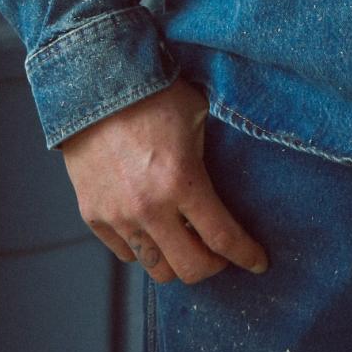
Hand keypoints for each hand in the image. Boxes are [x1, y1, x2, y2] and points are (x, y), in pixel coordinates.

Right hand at [59, 75, 269, 285]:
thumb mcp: (196, 115)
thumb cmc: (151, 92)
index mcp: (181, 180)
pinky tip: (154, 229)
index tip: (258, 262)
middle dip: (214, 266)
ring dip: (177, 261)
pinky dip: (144, 248)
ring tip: (185, 242)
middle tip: (220, 253)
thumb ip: (210, 153)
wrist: (94, 83)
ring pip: (156, 268)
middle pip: (190, 268)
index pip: (222, 237)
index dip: (246, 255)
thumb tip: (229, 178)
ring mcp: (118, 216)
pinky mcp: (93, 215)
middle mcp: (149, 207)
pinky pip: (125, 252)